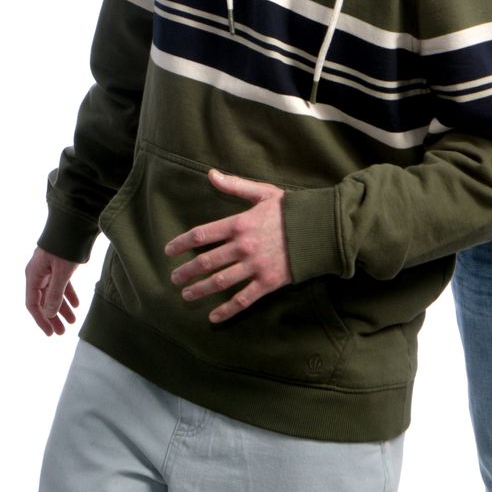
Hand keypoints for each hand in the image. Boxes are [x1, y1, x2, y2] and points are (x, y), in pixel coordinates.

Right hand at [25, 247, 79, 335]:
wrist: (73, 223)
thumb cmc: (64, 247)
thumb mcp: (61, 273)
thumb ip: (55, 294)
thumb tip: (49, 314)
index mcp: (33, 275)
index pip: (33, 304)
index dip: (41, 320)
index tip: (50, 333)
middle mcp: (38, 273)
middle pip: (43, 301)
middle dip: (52, 317)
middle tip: (62, 332)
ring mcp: (48, 269)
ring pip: (53, 294)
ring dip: (61, 308)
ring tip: (71, 322)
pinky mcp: (58, 265)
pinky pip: (61, 284)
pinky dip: (68, 295)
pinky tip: (76, 305)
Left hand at [164, 169, 289, 323]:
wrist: (323, 229)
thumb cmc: (293, 209)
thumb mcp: (263, 193)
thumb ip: (235, 186)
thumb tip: (210, 174)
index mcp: (240, 223)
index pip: (201, 235)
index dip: (181, 244)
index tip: (169, 251)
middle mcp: (244, 246)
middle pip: (206, 261)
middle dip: (187, 271)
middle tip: (174, 278)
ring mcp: (255, 266)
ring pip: (220, 282)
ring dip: (200, 290)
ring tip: (186, 295)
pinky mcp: (268, 282)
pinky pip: (243, 299)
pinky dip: (227, 309)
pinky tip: (214, 316)